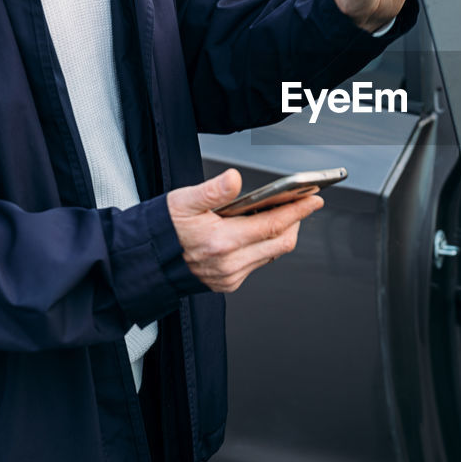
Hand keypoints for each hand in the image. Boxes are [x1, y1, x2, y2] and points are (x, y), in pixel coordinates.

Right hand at [167, 169, 323, 292]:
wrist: (145, 262)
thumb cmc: (163, 229)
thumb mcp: (183, 201)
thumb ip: (212, 190)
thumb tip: (234, 178)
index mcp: (221, 242)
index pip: (272, 225)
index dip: (297, 211)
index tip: (314, 199)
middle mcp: (229, 264)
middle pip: (280, 243)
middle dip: (295, 222)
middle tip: (300, 203)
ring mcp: (230, 276)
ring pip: (272, 254)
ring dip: (280, 234)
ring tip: (280, 212)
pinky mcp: (228, 283)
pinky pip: (257, 262)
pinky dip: (264, 245)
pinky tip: (258, 230)